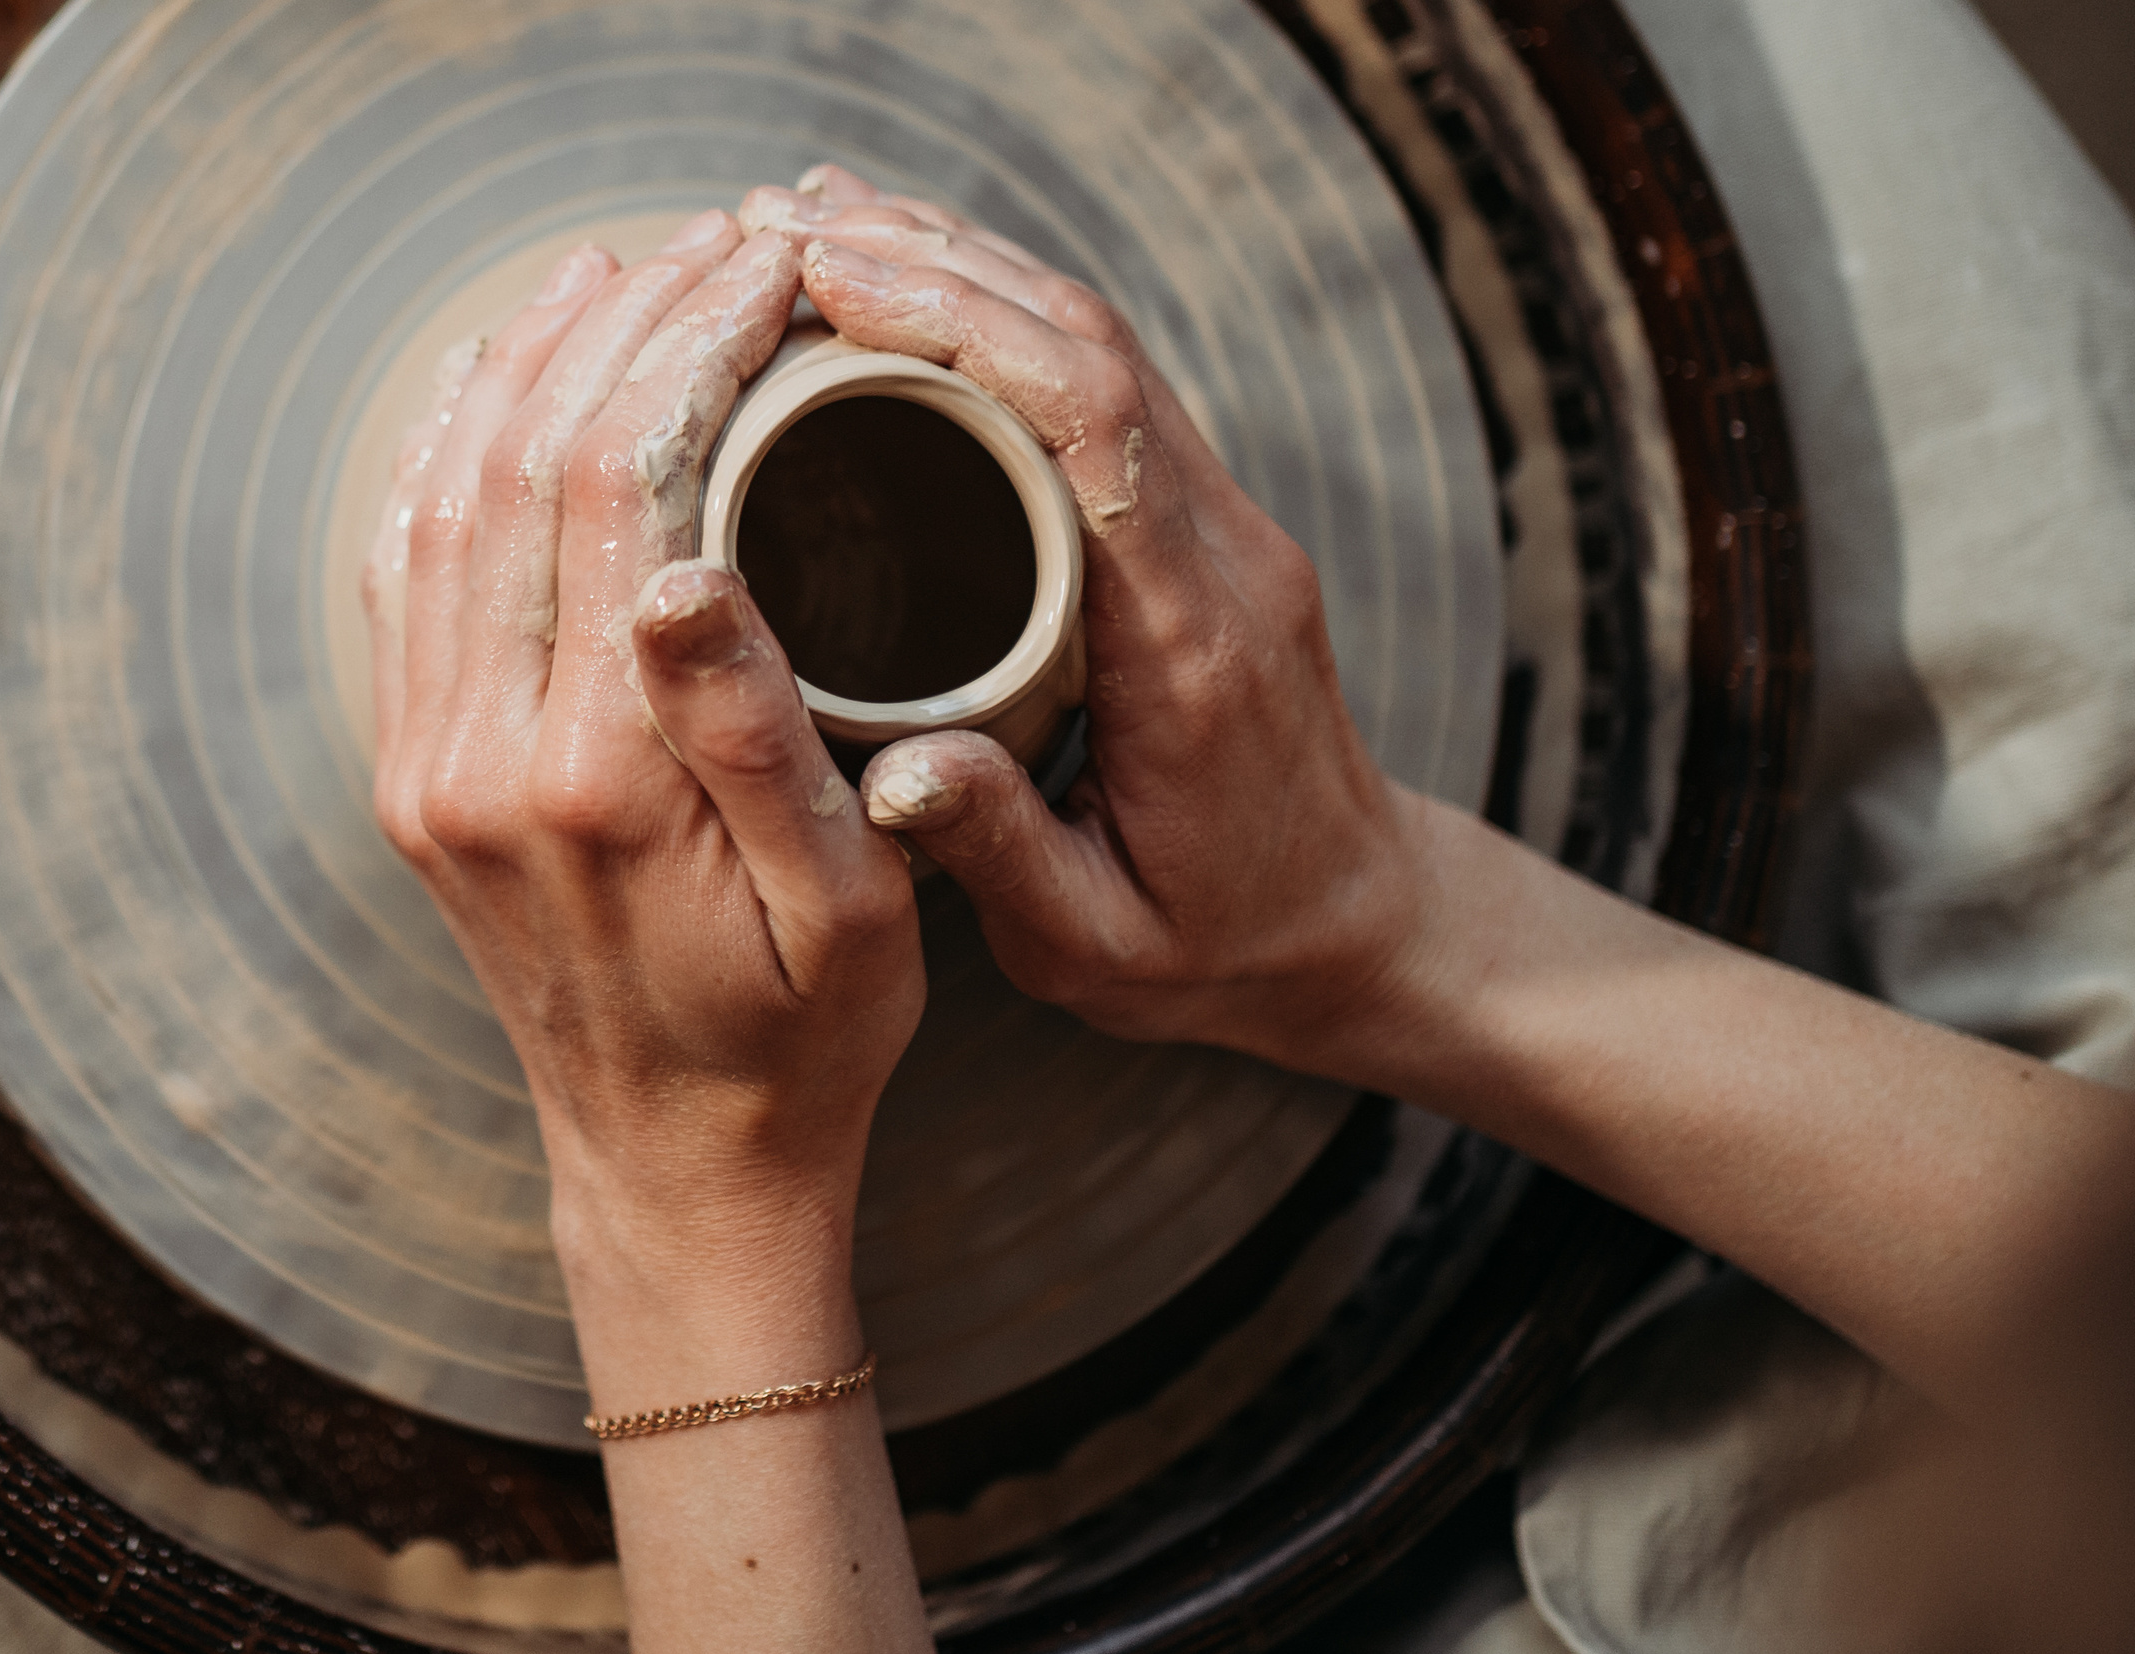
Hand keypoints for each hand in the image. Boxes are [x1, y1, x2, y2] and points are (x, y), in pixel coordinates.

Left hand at [362, 211, 923, 1320]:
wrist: (677, 1159)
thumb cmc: (800, 1037)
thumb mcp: (848, 910)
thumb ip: (759, 738)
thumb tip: (679, 571)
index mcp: (602, 777)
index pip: (619, 487)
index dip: (687, 350)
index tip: (763, 276)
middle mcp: (482, 758)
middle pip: (519, 462)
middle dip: (615, 324)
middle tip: (708, 247)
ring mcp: (428, 766)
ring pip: (443, 498)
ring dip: (526, 365)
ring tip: (617, 276)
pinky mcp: (414, 776)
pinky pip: (402, 574)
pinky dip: (447, 454)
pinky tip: (504, 389)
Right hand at [739, 166, 1438, 1072]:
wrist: (1355, 928)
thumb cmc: (1224, 946)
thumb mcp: (1099, 947)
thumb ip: (1000, 857)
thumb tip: (890, 771)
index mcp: (1191, 644)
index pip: (1093, 426)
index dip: (966, 326)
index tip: (833, 280)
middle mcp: (1221, 558)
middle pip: (1092, 348)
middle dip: (939, 266)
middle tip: (778, 225)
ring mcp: (1222, 530)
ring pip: (1101, 347)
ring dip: (967, 274)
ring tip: (815, 229)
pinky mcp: (1200, 531)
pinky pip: (1104, 392)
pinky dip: (1004, 326)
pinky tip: (908, 299)